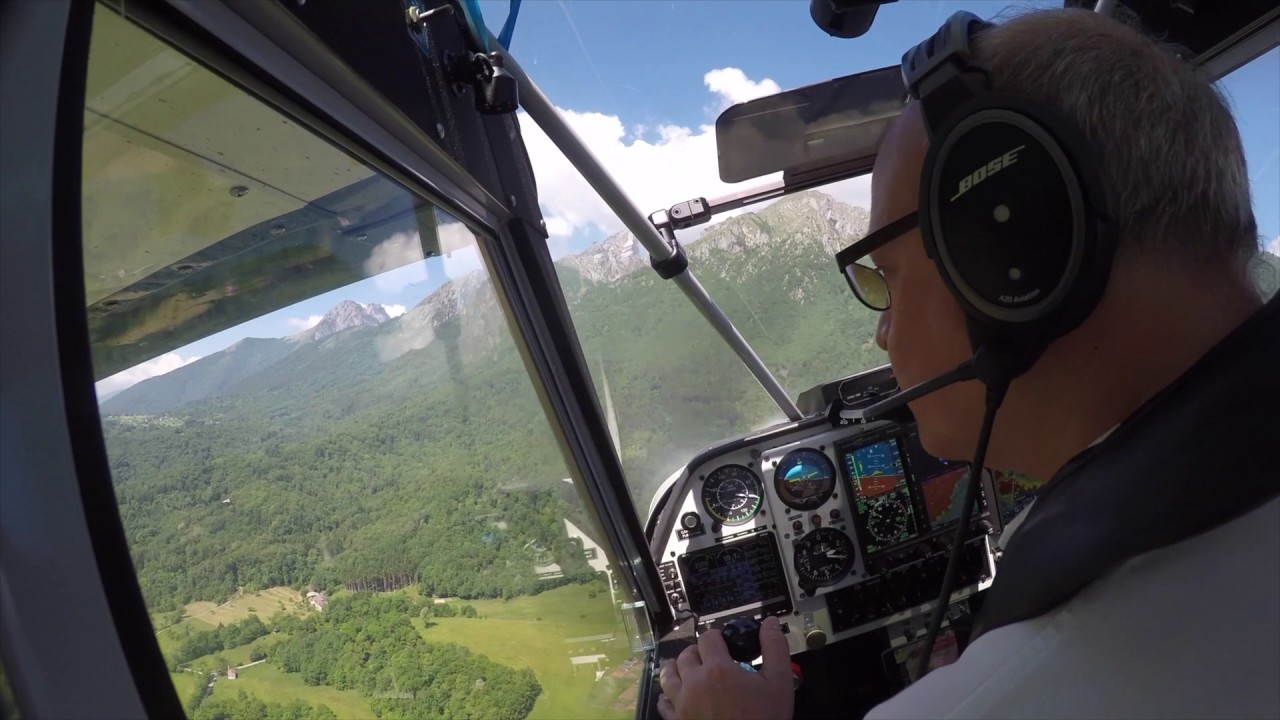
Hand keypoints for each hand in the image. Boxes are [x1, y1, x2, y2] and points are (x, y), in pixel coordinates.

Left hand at [657, 616, 794, 719]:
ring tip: (687, 669)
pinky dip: (667, 697)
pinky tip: (675, 697)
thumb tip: (770, 623)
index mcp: (717, 670)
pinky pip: (663, 705)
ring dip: (677, 668)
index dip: (716, 636)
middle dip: (697, 651)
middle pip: (686, 655)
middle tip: (709, 657)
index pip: (708, 638)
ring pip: (668, 676)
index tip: (723, 642)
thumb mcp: (779, 683)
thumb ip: (775, 648)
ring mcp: (682, 704)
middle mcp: (694, 684)